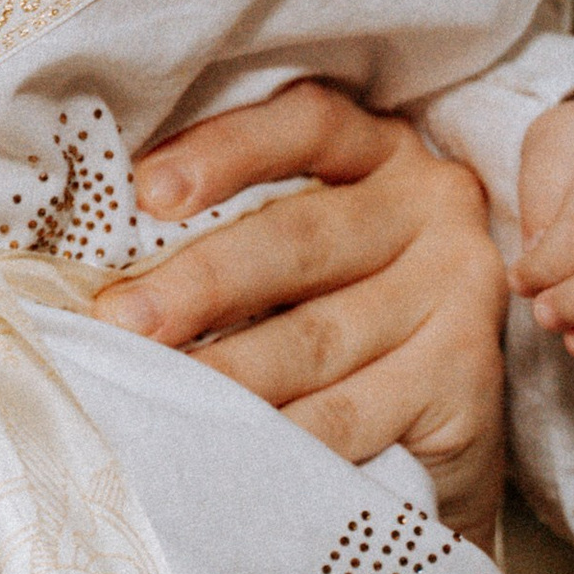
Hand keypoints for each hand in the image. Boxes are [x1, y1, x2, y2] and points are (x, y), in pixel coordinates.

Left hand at [90, 82, 507, 545]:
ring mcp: (458, 293)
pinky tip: (228, 448)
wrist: (439, 414)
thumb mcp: (296, 241)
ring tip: (156, 394)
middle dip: (201, 282)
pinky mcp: (468, 378)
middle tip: (122, 321)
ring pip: (320, 335)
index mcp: (377, 149)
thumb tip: (105, 255)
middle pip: (302, 238)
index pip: (306, 124)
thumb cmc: (330, 301)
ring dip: (228, 371)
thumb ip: (231, 223)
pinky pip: (355, 412)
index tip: (147, 191)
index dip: (227, 151)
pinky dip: (283, 434)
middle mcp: (430, 207)